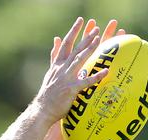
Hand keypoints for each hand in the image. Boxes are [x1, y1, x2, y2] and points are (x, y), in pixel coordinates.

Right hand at [45, 19, 125, 139]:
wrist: (42, 110)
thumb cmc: (48, 94)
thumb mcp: (50, 72)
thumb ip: (54, 55)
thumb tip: (56, 39)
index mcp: (57, 65)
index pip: (66, 44)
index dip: (73, 31)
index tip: (80, 21)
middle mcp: (61, 70)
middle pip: (74, 50)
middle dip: (85, 38)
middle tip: (95, 28)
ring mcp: (66, 79)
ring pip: (79, 61)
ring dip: (89, 50)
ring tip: (99, 40)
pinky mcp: (71, 90)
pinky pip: (85, 82)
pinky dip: (96, 77)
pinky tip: (106, 72)